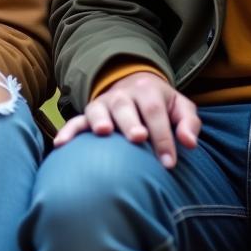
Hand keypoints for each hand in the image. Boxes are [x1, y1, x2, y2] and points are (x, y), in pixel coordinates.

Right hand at [54, 71, 198, 168]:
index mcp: (147, 91)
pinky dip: (68, 131)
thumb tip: (189, 143)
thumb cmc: (162, 105)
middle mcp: (122, 95)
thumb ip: (189, 123)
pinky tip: (61, 145)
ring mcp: (103, 104)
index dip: (162, 137)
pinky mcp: (89, 115)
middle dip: (130, 123)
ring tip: (103, 133)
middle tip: (138, 139)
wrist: (135, 87)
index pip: (155, 112)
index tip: (168, 163)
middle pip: (125, 107)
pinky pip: (76, 121)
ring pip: (98, 110)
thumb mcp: (180, 107)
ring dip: (99, 121)